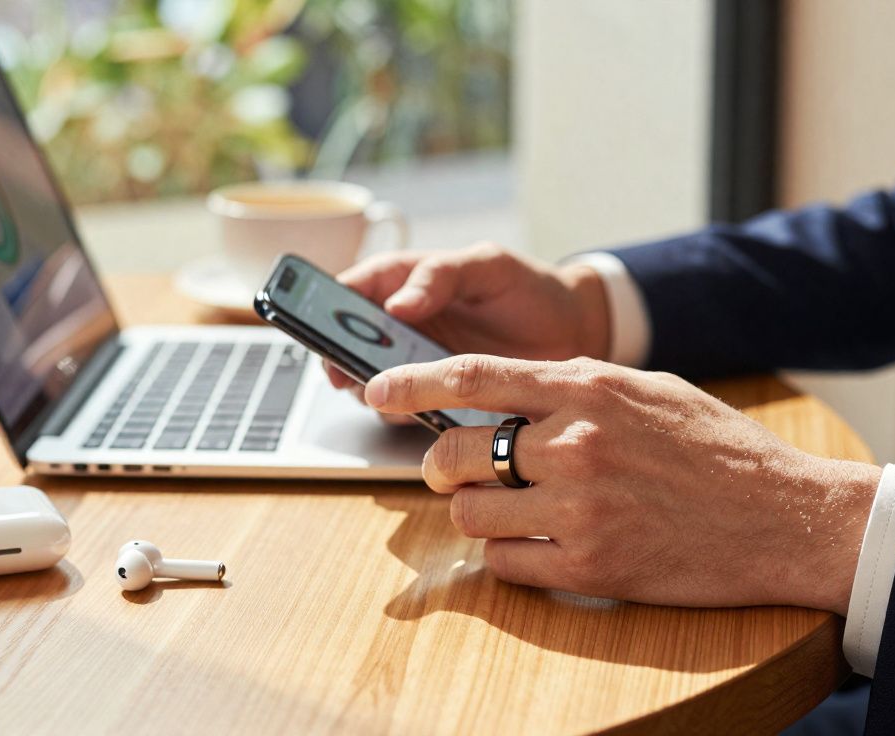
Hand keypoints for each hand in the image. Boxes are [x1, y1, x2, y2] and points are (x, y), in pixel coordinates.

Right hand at [325, 243, 609, 394]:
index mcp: (411, 281)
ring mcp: (422, 362)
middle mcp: (407, 324)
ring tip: (379, 393)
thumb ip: (442, 275)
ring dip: (371, 387)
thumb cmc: (529, 288)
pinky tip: (413, 414)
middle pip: (354, 340)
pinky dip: (404, 413)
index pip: (357, 287)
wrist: (576, 331)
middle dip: (341, 355)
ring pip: (376, 377)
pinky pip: (409, 407)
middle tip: (342, 371)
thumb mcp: (489, 266)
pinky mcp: (441, 395)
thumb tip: (396, 303)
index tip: (319, 322)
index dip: (330, 305)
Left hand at [364, 355, 880, 614]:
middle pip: (459, 454)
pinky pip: (507, 565)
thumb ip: (578, 387)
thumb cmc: (720, 449)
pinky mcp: (591, 568)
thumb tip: (514, 394)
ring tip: (513, 510)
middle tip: (450, 473)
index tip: (379, 389)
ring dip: (481, 513)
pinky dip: (510, 557)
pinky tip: (542, 545)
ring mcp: (580, 510)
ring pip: (476, 514)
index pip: (474, 377)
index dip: (413, 383)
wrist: (786, 516)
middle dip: (441, 466)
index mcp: (589, 389)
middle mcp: (576, 445)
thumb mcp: (651, 389)